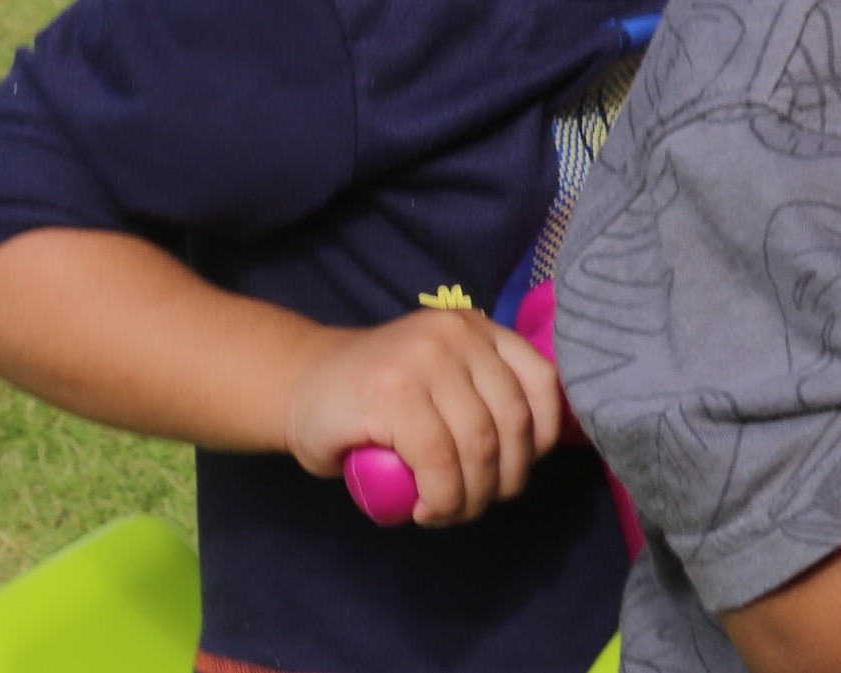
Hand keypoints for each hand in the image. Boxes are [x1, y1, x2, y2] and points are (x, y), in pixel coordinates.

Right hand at [285, 309, 562, 525]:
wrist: (297, 386)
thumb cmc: (372, 396)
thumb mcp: (440, 380)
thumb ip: (481, 395)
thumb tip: (531, 452)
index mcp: (476, 328)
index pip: (541, 381)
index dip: (543, 436)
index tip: (519, 469)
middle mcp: (456, 335)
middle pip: (513, 420)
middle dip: (505, 478)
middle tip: (474, 504)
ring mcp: (425, 360)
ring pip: (480, 445)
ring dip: (473, 496)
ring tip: (448, 511)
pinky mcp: (394, 395)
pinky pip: (440, 461)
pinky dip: (442, 497)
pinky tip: (426, 509)